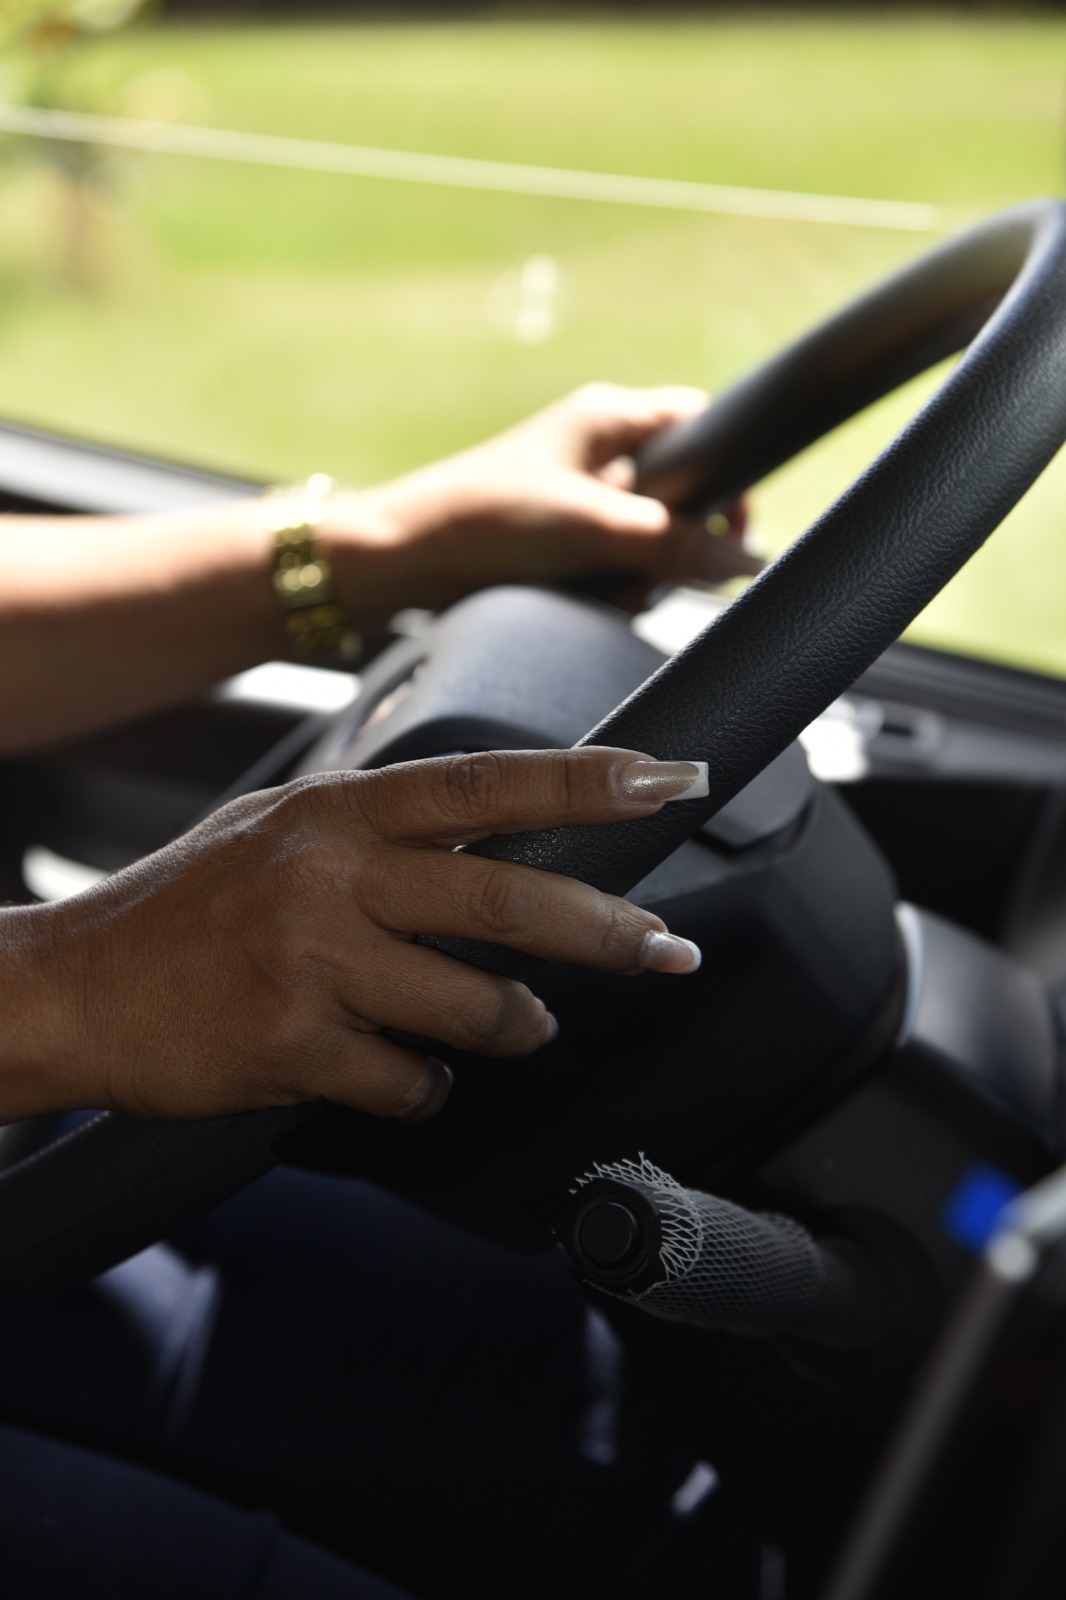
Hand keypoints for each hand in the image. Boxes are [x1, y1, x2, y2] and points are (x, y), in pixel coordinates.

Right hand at [0, 749, 705, 1124]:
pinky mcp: (292, 1046)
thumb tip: (507, 838)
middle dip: (607, 930)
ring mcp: (310, 961)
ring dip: (517, 1027)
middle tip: (667, 949)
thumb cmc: (191, 907)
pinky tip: (405, 1076)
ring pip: (475, 1007)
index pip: (485, 782)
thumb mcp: (284, 831)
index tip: (668, 778)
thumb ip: (387, 832)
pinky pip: (410, 1082)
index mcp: (337, 811)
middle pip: (507, 898)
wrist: (78, 986)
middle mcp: (329, 874)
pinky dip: (427, 1088)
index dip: (586, 780)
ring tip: (522, 1027)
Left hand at [320, 383, 758, 617]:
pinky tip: (585, 600)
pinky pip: (618, 568)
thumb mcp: (589, 527)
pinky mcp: (566, 544)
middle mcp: (602, 454)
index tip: (729, 530)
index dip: (727, 476)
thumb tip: (747, 560)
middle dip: (676, 546)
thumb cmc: (483, 519)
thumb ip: (672, 543)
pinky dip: (612, 590)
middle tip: (650, 573)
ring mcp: (584, 501)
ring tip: (605, 590)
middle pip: (684, 499)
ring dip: (641, 577)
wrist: (404, 562)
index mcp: (610, 418)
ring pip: (653, 543)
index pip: (702, 427)